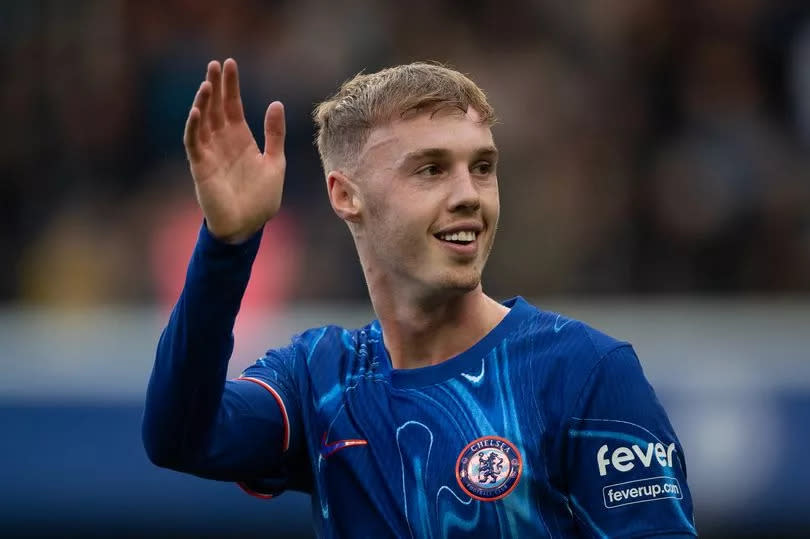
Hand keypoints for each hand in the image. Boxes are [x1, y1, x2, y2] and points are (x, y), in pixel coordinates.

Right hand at [184, 59, 285, 243]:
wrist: (248, 226)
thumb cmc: (261, 199)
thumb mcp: (275, 162)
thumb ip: (274, 134)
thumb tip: (276, 103)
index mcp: (241, 140)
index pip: (233, 106)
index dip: (231, 86)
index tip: (230, 63)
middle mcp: (223, 142)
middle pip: (216, 108)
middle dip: (216, 86)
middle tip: (215, 64)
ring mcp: (210, 153)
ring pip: (203, 121)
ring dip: (203, 102)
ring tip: (208, 82)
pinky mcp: (201, 167)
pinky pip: (194, 143)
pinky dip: (193, 126)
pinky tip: (197, 110)